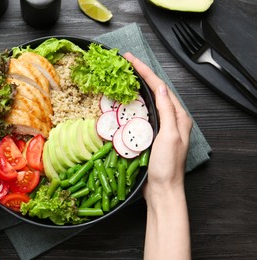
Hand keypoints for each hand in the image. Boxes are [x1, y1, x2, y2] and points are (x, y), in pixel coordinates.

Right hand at [123, 52, 191, 201]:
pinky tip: (124, 101)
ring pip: (148, 101)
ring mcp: (160, 127)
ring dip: (136, 87)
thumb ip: (167, 111)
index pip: (160, 87)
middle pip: (155, 91)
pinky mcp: (150, 135)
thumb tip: (160, 87)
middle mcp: (171, 119)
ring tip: (124, 76)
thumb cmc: (167, 166)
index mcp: (179, 117)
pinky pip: (141, 114)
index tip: (130, 59)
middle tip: (125, 63)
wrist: (161, 190)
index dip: (145, 71)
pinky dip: (133, 104)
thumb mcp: (169, 136)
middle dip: (141, 75)